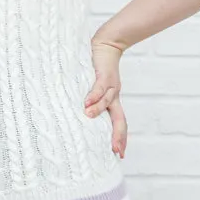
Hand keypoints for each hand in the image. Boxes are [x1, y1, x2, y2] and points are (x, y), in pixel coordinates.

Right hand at [84, 38, 127, 159]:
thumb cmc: (99, 68)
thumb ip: (91, 101)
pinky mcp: (104, 74)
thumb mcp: (96, 88)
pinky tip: (87, 102)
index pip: (119, 124)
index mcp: (113, 102)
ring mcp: (111, 86)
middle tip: (116, 151)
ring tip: (88, 117)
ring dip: (97, 110)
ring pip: (107, 102)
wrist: (108, 45)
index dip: (120, 139)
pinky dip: (93, 95)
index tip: (119, 154)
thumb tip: (80, 115)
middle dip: (117, 135)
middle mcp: (114, 97)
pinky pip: (99, 86)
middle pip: (119, 119)